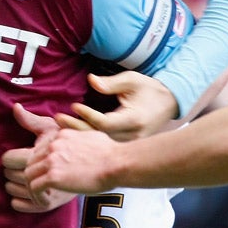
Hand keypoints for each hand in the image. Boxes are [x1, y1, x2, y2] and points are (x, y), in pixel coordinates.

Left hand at [25, 127, 118, 195]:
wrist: (117, 163)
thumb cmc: (110, 153)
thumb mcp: (90, 136)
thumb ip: (77, 138)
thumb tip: (80, 142)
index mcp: (61, 135)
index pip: (40, 150)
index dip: (42, 164)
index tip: (48, 175)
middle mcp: (53, 145)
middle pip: (31, 161)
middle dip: (35, 176)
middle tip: (43, 188)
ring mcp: (52, 160)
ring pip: (28, 175)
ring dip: (34, 187)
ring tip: (42, 197)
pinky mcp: (53, 176)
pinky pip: (34, 188)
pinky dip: (37, 197)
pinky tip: (45, 202)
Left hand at [57, 72, 178, 140]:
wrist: (169, 104)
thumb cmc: (150, 89)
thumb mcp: (133, 80)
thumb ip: (111, 83)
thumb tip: (91, 81)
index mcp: (134, 120)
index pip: (105, 123)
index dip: (88, 115)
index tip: (74, 106)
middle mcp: (132, 136)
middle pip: (99, 138)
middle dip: (76, 129)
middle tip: (58, 117)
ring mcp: (129, 144)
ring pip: (99, 144)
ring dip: (79, 135)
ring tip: (60, 125)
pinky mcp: (126, 147)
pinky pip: (104, 145)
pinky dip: (87, 139)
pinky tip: (72, 133)